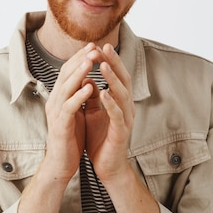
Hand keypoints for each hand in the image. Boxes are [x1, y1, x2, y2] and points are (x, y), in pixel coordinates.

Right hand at [42, 43, 101, 181]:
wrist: (61, 164)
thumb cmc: (70, 137)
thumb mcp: (77, 112)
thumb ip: (80, 96)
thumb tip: (88, 79)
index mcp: (59, 97)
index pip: (68, 71)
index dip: (80, 58)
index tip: (94, 45)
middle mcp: (55, 101)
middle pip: (65, 74)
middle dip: (80, 59)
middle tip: (93, 46)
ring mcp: (56, 113)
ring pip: (66, 88)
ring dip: (79, 73)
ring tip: (90, 61)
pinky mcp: (60, 125)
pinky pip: (69, 107)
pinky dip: (79, 96)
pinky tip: (90, 88)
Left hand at [84, 43, 134, 180]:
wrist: (107, 167)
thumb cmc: (100, 139)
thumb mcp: (92, 113)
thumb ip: (91, 96)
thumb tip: (86, 77)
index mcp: (119, 102)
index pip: (116, 76)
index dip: (110, 60)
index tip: (99, 45)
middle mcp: (126, 107)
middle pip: (123, 80)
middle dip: (114, 62)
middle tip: (105, 46)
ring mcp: (125, 119)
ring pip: (122, 94)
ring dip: (112, 79)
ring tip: (103, 64)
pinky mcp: (122, 132)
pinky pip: (117, 115)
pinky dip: (111, 103)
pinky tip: (103, 93)